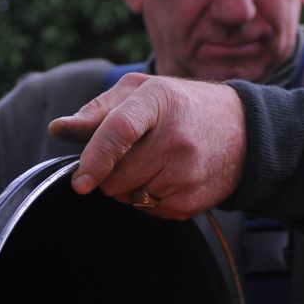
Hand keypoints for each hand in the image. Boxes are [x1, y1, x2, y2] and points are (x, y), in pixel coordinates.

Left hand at [49, 74, 246, 219]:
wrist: (245, 131)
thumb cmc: (182, 106)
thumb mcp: (142, 92)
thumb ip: (97, 111)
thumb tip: (58, 129)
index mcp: (158, 100)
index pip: (120, 131)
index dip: (96, 158)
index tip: (81, 183)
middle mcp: (176, 138)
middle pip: (116, 176)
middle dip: (110, 172)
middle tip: (131, 154)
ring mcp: (186, 173)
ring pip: (128, 197)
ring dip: (129, 187)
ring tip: (155, 162)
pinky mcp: (192, 201)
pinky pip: (148, 211)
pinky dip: (148, 199)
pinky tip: (169, 178)